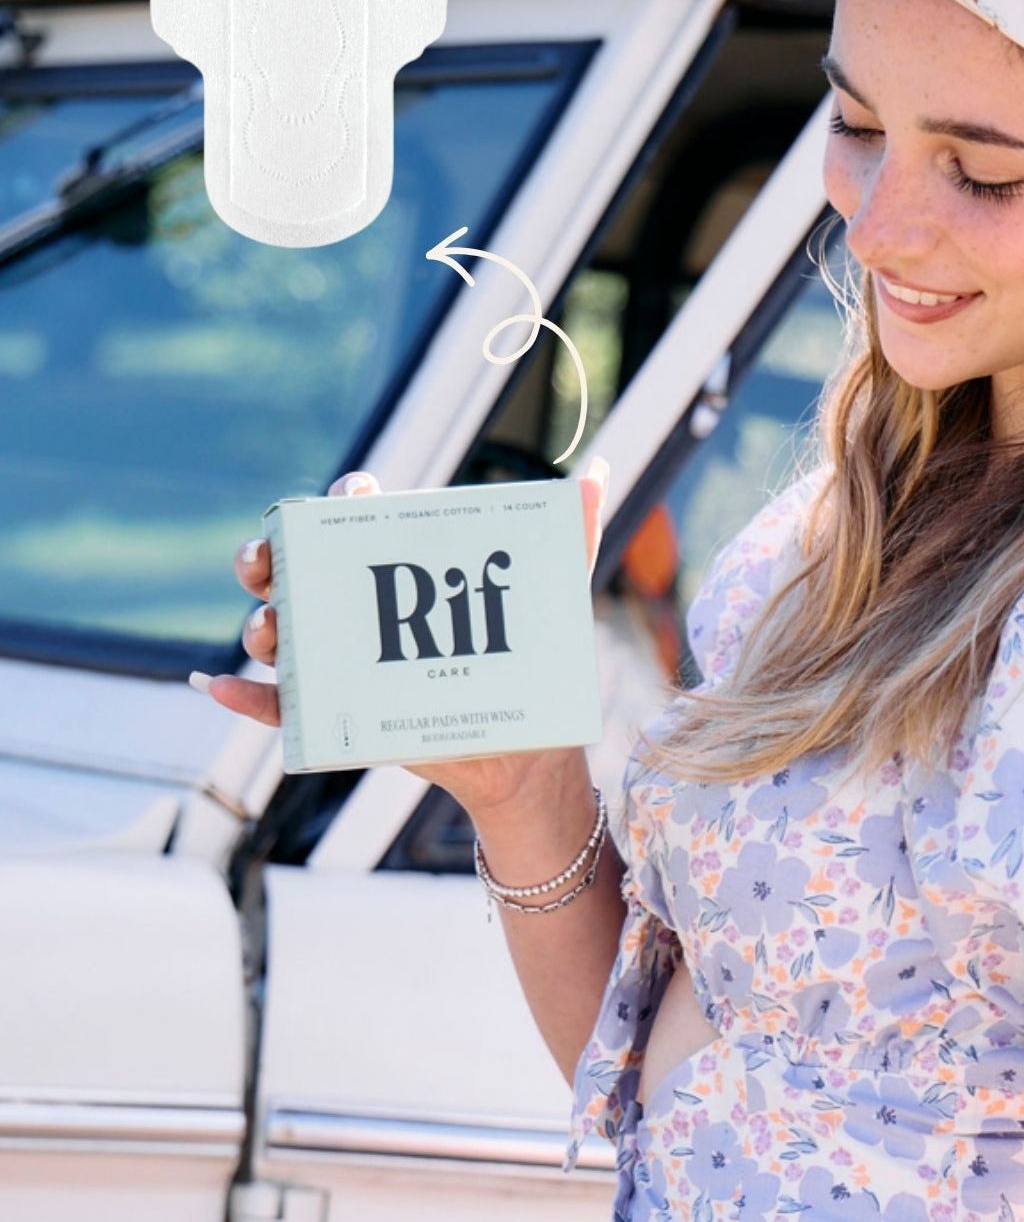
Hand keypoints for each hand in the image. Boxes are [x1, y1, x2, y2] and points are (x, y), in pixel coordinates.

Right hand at [195, 460, 610, 815]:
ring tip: (270, 631)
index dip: (340, 499)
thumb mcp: (551, 598)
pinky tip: (222, 689)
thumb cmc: (527, 663)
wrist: (526, 750)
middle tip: (266, 560)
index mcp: (397, 567)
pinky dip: (247, 700)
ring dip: (259, 625)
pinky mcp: (335, 715)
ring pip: (276, 633)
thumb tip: (603, 471)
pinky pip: (277, 709)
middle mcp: (355, 607)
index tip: (349, 495)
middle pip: (291, 568)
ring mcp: (340, 660)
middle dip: (266, 556)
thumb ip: (574, 533)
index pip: (353, 518)